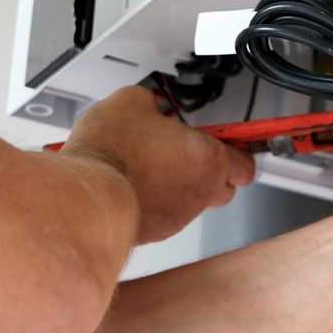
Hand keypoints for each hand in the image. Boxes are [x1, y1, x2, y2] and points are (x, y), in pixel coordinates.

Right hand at [62, 86, 254, 242]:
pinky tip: (137, 187)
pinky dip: (160, 203)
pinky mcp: (158, 231)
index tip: (234, 144)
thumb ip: (150, 102)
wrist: (86, 196)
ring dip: (184, 187)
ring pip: (195, 203)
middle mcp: (201, 190)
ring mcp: (180, 214)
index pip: (246, 165)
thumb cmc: (111, 154)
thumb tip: (147, 104)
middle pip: (226, 188)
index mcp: (207, 157)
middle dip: (214, 172)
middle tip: (192, 155)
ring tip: (156, 168)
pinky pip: (169, 216)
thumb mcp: (130, 102)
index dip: (239, 153)